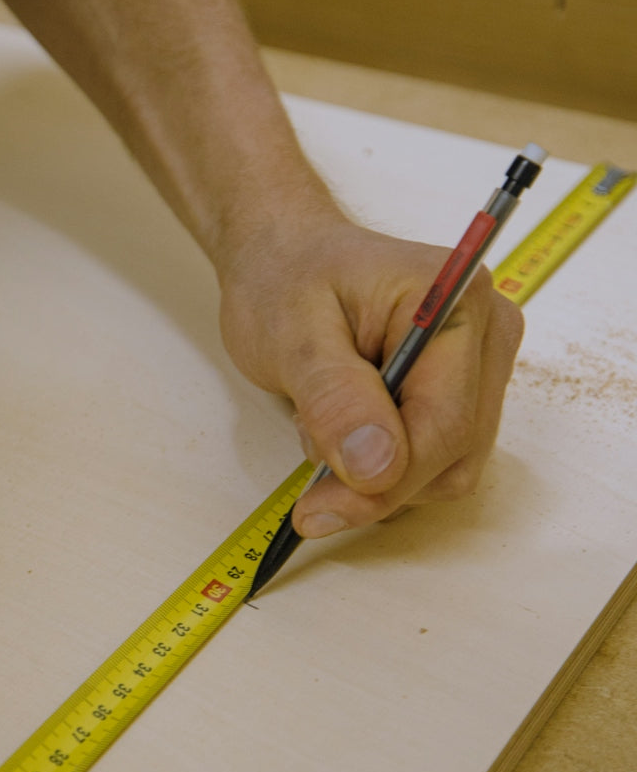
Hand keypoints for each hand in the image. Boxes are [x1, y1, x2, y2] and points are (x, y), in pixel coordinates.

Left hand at [218, 212, 524, 536]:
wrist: (286, 261)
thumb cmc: (288, 280)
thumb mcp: (291, 336)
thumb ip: (334, 399)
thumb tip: (377, 464)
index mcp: (453, 301)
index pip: (444, 425)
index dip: (385, 482)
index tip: (318, 510)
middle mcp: (485, 333)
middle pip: (453, 455)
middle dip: (377, 481)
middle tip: (309, 463)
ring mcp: (480, 366)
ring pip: (447, 468)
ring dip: (378, 474)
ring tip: (324, 423)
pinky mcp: (462, 393)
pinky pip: (435, 460)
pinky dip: (384, 466)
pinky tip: (345, 429)